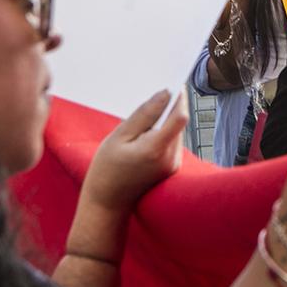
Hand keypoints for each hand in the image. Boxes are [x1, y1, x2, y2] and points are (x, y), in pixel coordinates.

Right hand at [81, 87, 189, 214]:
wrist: (107, 204)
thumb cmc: (107, 170)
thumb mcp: (119, 137)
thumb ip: (144, 115)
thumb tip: (164, 94)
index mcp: (156, 149)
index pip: (180, 116)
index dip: (179, 97)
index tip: (173, 82)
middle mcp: (171, 158)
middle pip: (179, 122)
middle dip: (170, 107)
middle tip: (155, 92)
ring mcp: (173, 165)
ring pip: (176, 131)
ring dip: (166, 120)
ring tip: (145, 114)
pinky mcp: (171, 168)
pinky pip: (171, 142)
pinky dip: (163, 132)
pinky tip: (145, 132)